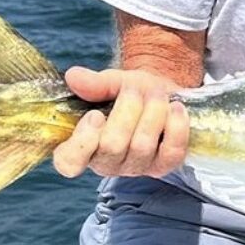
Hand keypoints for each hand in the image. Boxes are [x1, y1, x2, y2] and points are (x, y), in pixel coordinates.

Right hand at [52, 66, 189, 177]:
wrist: (163, 93)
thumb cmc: (130, 92)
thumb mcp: (112, 82)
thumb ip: (94, 84)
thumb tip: (73, 76)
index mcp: (83, 146)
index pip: (69, 162)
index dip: (83, 141)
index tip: (95, 114)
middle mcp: (106, 163)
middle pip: (112, 146)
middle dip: (128, 109)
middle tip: (135, 90)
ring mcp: (136, 168)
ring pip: (142, 146)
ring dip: (153, 111)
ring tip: (157, 94)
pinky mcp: (164, 166)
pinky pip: (171, 151)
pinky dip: (176, 126)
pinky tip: (175, 108)